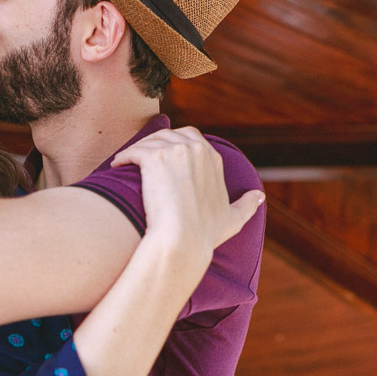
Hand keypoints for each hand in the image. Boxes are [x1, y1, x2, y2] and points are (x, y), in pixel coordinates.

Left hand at [111, 127, 263, 262]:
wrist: (182, 240)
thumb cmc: (205, 234)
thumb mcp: (233, 218)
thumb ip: (247, 205)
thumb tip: (259, 197)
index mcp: (213, 158)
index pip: (191, 139)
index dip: (174, 146)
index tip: (161, 158)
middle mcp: (196, 149)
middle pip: (169, 135)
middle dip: (155, 143)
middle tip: (141, 157)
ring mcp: (174, 151)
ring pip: (149, 142)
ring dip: (137, 150)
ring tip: (126, 162)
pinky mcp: (153, 157)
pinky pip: (133, 151)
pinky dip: (123, 157)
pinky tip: (117, 166)